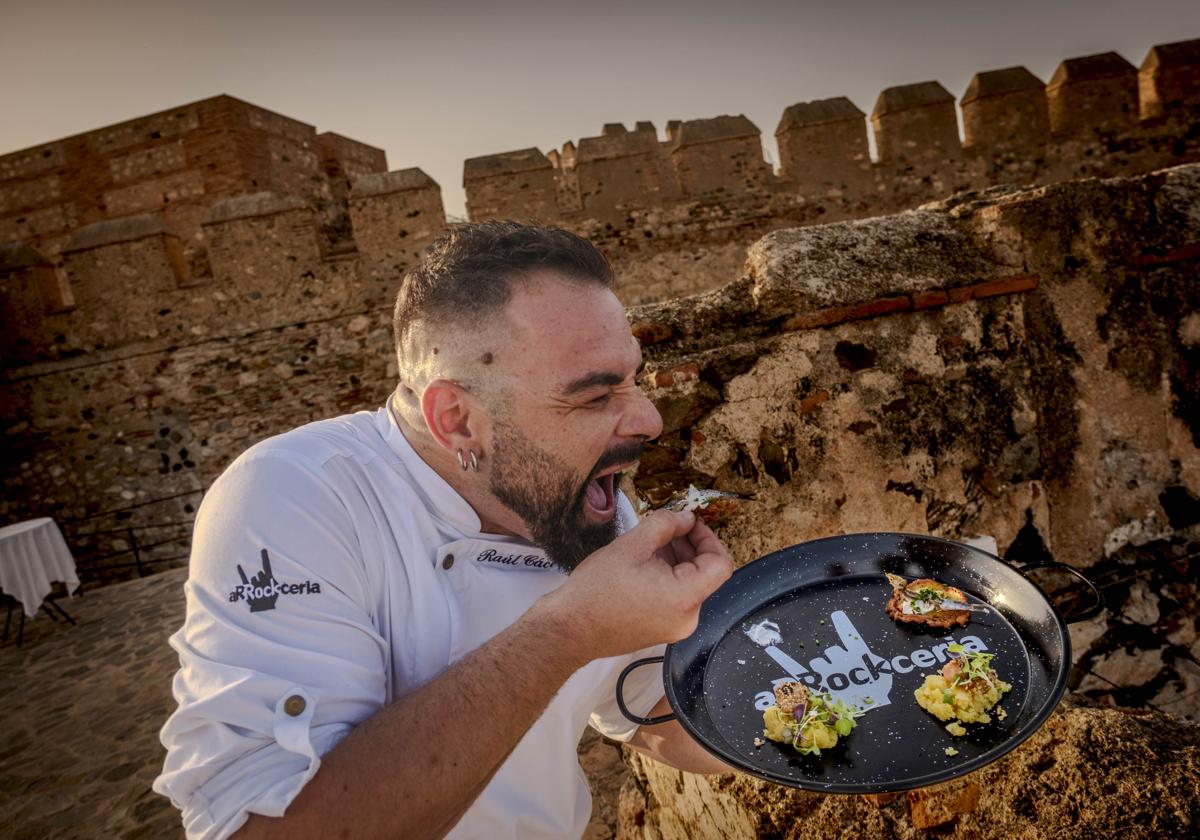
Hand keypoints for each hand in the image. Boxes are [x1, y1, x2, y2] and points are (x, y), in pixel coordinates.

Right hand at [536, 510, 733, 662]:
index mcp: (685, 598)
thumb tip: (686, 518)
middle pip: (705, 574)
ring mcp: (675, 628)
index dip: (709, 538)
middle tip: (667, 526)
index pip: (720, 564)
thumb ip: (666, 525)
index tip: (690, 523)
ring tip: (650, 543)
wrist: (568, 629)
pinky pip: (676, 598)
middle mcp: (687, 619)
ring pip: (689, 585)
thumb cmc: (596, 589)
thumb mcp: (632, 545)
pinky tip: (644, 564)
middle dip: (689, 546)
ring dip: (677, 560)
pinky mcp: (661, 630)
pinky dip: (667, 577)